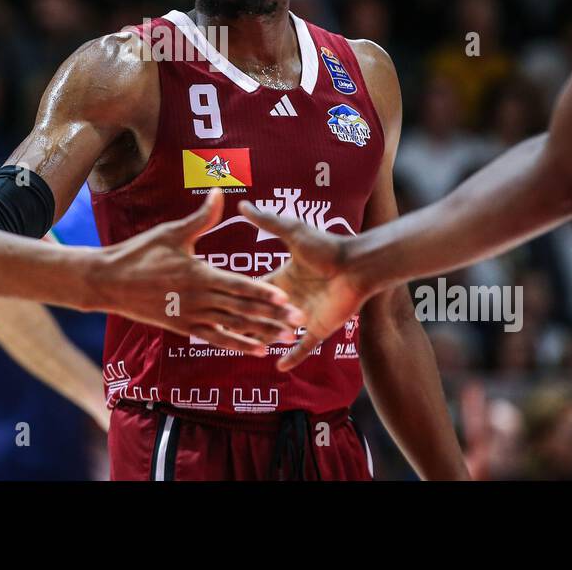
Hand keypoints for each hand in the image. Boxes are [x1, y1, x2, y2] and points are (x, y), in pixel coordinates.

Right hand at [95, 189, 305, 355]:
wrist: (108, 281)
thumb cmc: (139, 253)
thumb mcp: (171, 232)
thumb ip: (201, 217)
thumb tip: (220, 192)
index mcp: (199, 274)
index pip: (239, 285)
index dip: (264, 293)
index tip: (286, 298)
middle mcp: (199, 298)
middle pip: (242, 309)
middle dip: (272, 315)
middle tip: (298, 322)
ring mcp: (191, 315)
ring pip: (233, 326)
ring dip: (261, 333)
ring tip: (287, 338)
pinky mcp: (183, 327)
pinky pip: (215, 338)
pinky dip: (237, 344)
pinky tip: (257, 350)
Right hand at [238, 200, 377, 370]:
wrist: (357, 265)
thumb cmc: (327, 246)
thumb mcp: (292, 232)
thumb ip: (267, 221)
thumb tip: (242, 204)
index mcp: (282, 278)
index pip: (253, 291)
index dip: (236, 297)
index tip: (215, 303)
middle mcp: (290, 299)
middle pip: (261, 315)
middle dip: (244, 324)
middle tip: (221, 333)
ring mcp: (304, 316)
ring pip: (278, 334)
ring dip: (264, 341)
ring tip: (243, 352)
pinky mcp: (319, 329)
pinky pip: (304, 348)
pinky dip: (293, 357)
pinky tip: (279, 367)